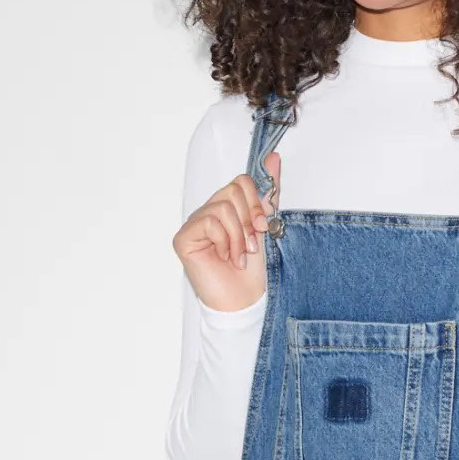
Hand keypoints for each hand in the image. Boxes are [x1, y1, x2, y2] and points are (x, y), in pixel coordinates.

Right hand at [173, 152, 279, 311]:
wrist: (244, 300)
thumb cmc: (253, 270)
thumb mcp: (265, 227)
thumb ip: (268, 194)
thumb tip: (273, 159)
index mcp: (227, 208)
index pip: (240, 181)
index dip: (255, 202)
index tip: (264, 226)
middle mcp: (208, 212)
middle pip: (232, 190)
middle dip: (249, 220)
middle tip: (251, 244)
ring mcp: (194, 224)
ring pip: (222, 207)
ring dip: (238, 236)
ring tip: (239, 256)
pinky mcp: (184, 238)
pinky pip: (209, 222)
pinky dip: (224, 242)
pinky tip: (225, 258)